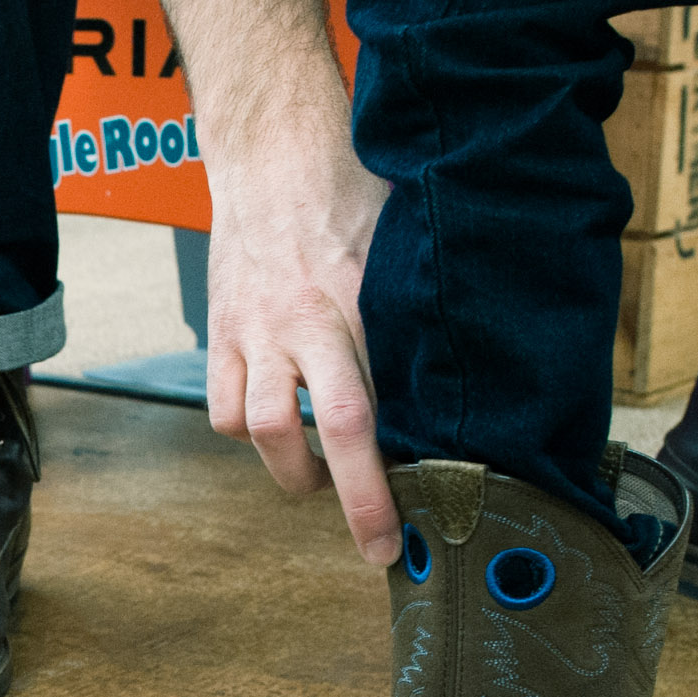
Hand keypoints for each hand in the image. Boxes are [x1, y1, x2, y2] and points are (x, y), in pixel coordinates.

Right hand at [203, 155, 402, 566]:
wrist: (271, 148)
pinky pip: (223, 409)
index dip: (397, 470)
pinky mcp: (220, 333)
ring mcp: (254, 329)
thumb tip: (476, 381)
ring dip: (293, 471)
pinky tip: (279, 428)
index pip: (378, 403)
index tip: (425, 516)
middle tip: (379, 548)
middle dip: (356, 499)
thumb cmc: (352, 190)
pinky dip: (249, 434)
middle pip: (327, 428)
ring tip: (321, 481)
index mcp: (358, 298)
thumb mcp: (402, 242)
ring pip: (260, 428)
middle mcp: (303, 320)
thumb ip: (421, 310)